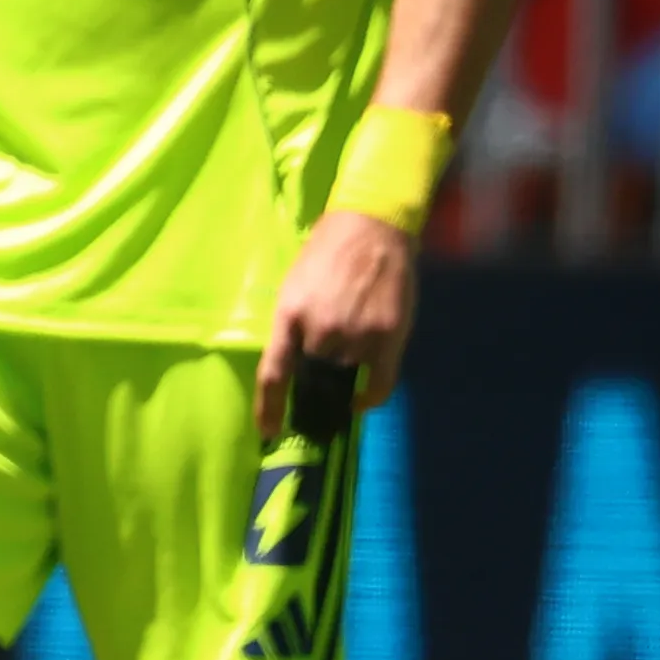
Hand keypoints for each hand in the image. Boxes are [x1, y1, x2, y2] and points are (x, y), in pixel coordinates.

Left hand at [258, 207, 417, 446]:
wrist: (371, 228)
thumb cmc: (325, 254)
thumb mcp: (293, 289)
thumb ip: (292, 327)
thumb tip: (292, 362)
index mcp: (289, 318)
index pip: (273, 375)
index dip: (269, 409)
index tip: (269, 431)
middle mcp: (322, 332)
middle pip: (312, 382)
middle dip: (310, 399)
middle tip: (310, 411)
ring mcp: (358, 335)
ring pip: (346, 379)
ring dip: (340, 388)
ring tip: (338, 390)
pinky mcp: (390, 336)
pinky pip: (381, 383)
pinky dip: (371, 397)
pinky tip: (362, 399)